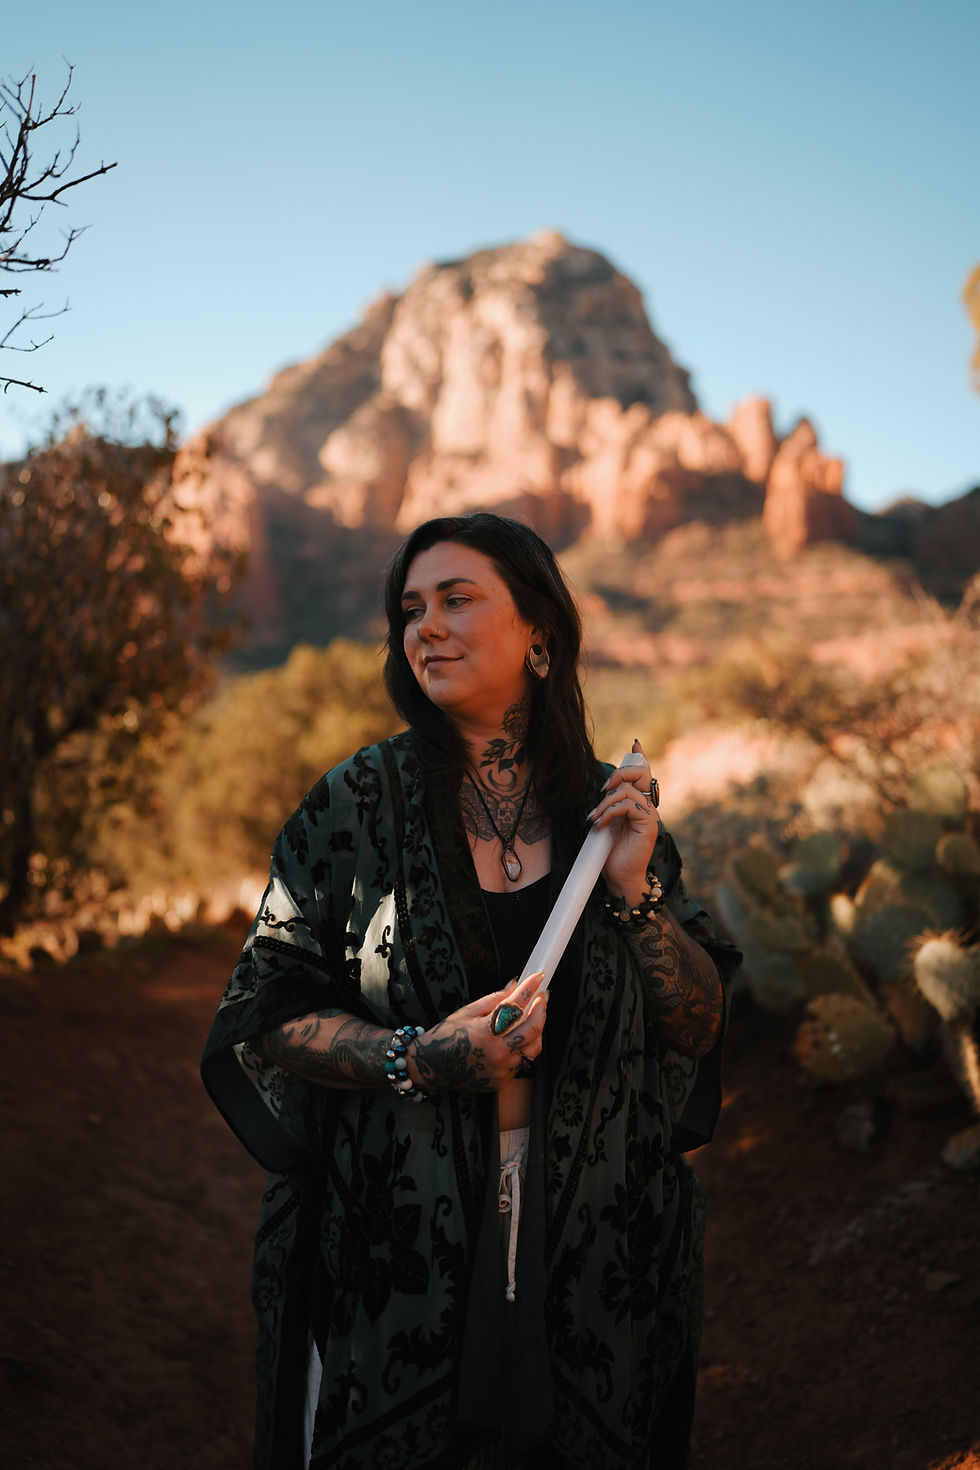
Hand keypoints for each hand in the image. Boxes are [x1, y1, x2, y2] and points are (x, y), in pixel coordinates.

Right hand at [410, 971, 547, 1093]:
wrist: (431, 1067)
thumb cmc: (447, 1036)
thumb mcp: (467, 1012)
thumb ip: (494, 999)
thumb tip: (515, 985)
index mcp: (485, 1032)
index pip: (515, 1005)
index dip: (529, 989)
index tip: (537, 977)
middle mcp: (496, 1053)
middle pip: (533, 1028)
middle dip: (541, 1008)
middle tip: (543, 996)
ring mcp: (501, 1069)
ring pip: (533, 1048)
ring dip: (538, 1029)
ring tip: (536, 1016)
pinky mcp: (502, 1081)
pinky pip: (523, 1062)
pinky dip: (525, 1047)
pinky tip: (521, 1036)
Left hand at [588, 738, 659, 905]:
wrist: (620, 878)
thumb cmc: (612, 853)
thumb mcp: (608, 823)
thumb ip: (610, 805)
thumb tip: (605, 789)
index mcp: (639, 804)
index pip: (644, 774)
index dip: (640, 758)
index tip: (635, 744)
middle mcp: (648, 807)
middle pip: (642, 773)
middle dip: (619, 774)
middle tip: (603, 790)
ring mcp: (650, 816)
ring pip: (629, 790)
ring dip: (606, 802)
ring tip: (596, 817)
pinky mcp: (648, 825)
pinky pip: (628, 806)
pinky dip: (610, 812)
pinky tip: (602, 823)